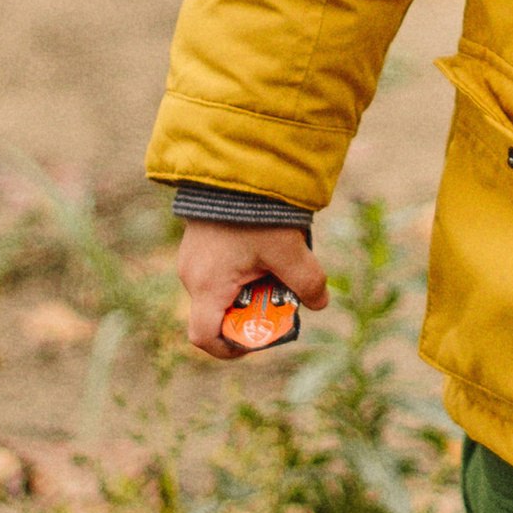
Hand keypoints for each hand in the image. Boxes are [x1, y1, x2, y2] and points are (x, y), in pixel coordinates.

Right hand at [176, 216, 330, 358]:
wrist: (234, 163)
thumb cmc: (257, 212)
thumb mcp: (290, 250)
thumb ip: (308, 281)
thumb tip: (320, 303)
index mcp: (208, 286)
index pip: (204, 337)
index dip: (229, 349)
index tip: (256, 338)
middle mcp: (192, 275)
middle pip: (217, 313)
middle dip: (249, 314)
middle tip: (278, 297)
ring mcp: (192, 257)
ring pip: (219, 289)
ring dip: (247, 289)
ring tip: (275, 265)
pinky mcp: (198, 241)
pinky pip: (217, 268)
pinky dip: (240, 270)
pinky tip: (264, 247)